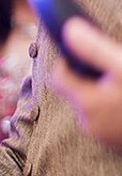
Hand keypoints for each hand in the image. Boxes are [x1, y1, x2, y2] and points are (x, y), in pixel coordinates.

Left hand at [51, 18, 121, 147]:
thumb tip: (69, 30)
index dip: (68, 61)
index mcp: (88, 103)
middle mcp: (91, 124)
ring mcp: (105, 137)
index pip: (59, 77)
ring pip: (96, 106)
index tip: (83, 50)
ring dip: (107, 93)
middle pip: (78, 92)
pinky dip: (116, 108)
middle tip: (114, 65)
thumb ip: (94, 49)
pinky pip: (109, 120)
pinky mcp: (117, 145)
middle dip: (92, 76)